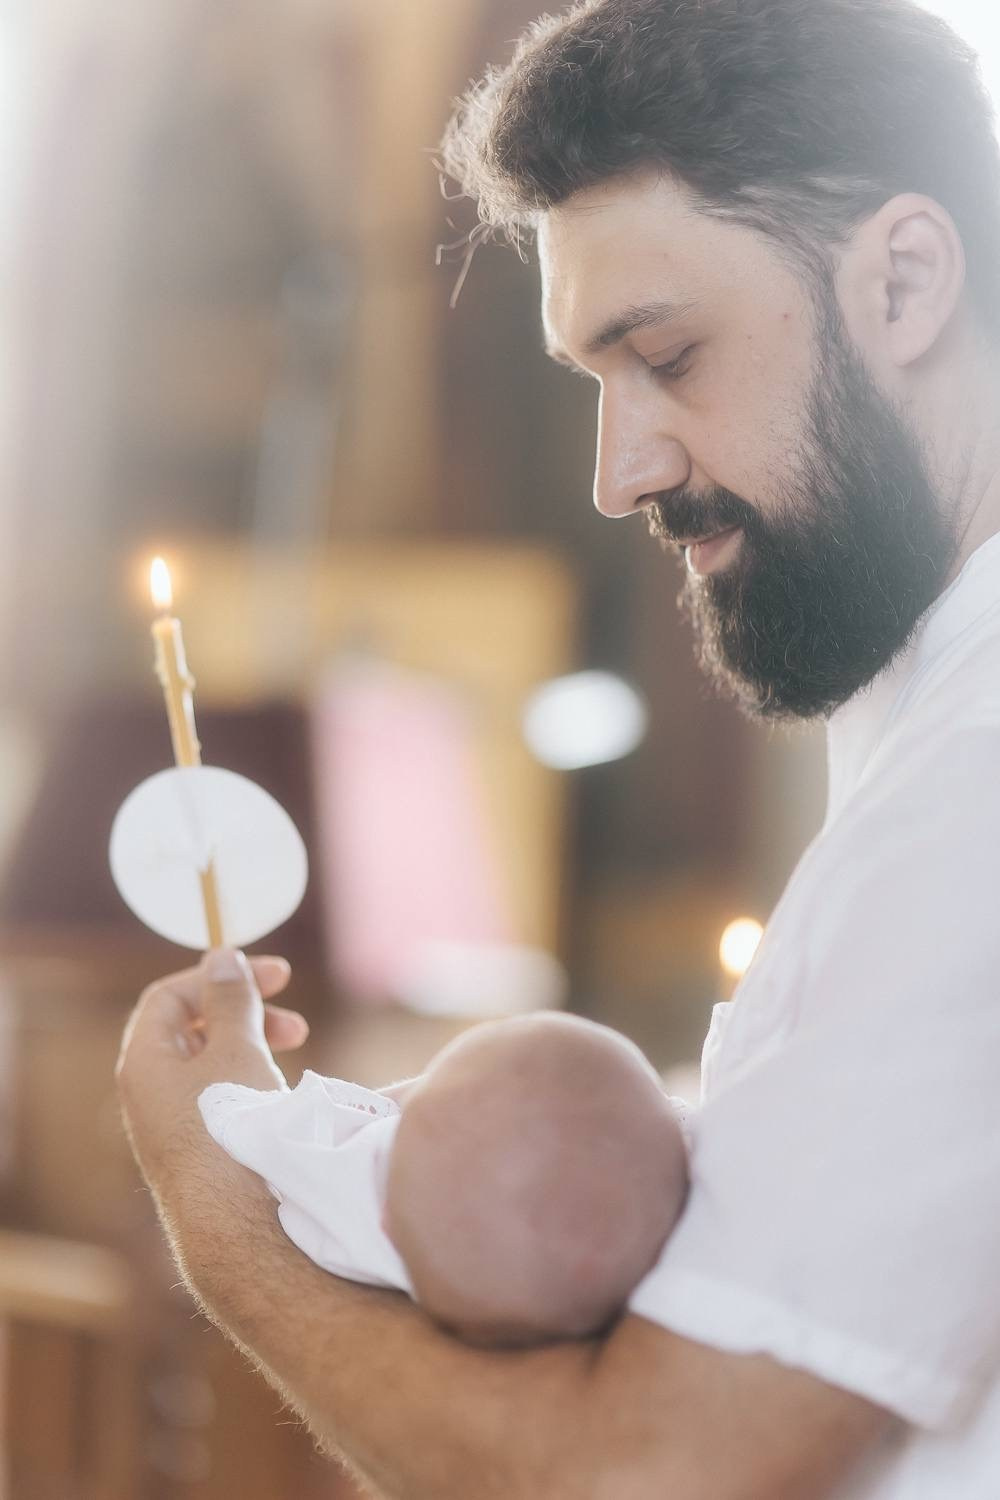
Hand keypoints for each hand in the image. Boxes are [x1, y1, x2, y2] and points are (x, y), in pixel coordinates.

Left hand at [116, 948, 308, 1192]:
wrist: (234, 1221)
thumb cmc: (232, 1125)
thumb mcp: (238, 1049)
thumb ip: (231, 999)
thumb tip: (221, 957)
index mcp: (143, 1062)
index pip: (170, 996)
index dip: (220, 976)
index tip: (276, 977)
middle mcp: (147, 1093)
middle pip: (190, 1029)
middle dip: (244, 1014)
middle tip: (296, 1023)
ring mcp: (168, 1125)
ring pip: (207, 1065)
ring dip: (251, 1046)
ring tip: (293, 1061)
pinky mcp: (194, 1150)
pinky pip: (216, 1097)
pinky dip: (248, 1080)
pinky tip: (279, 1096)